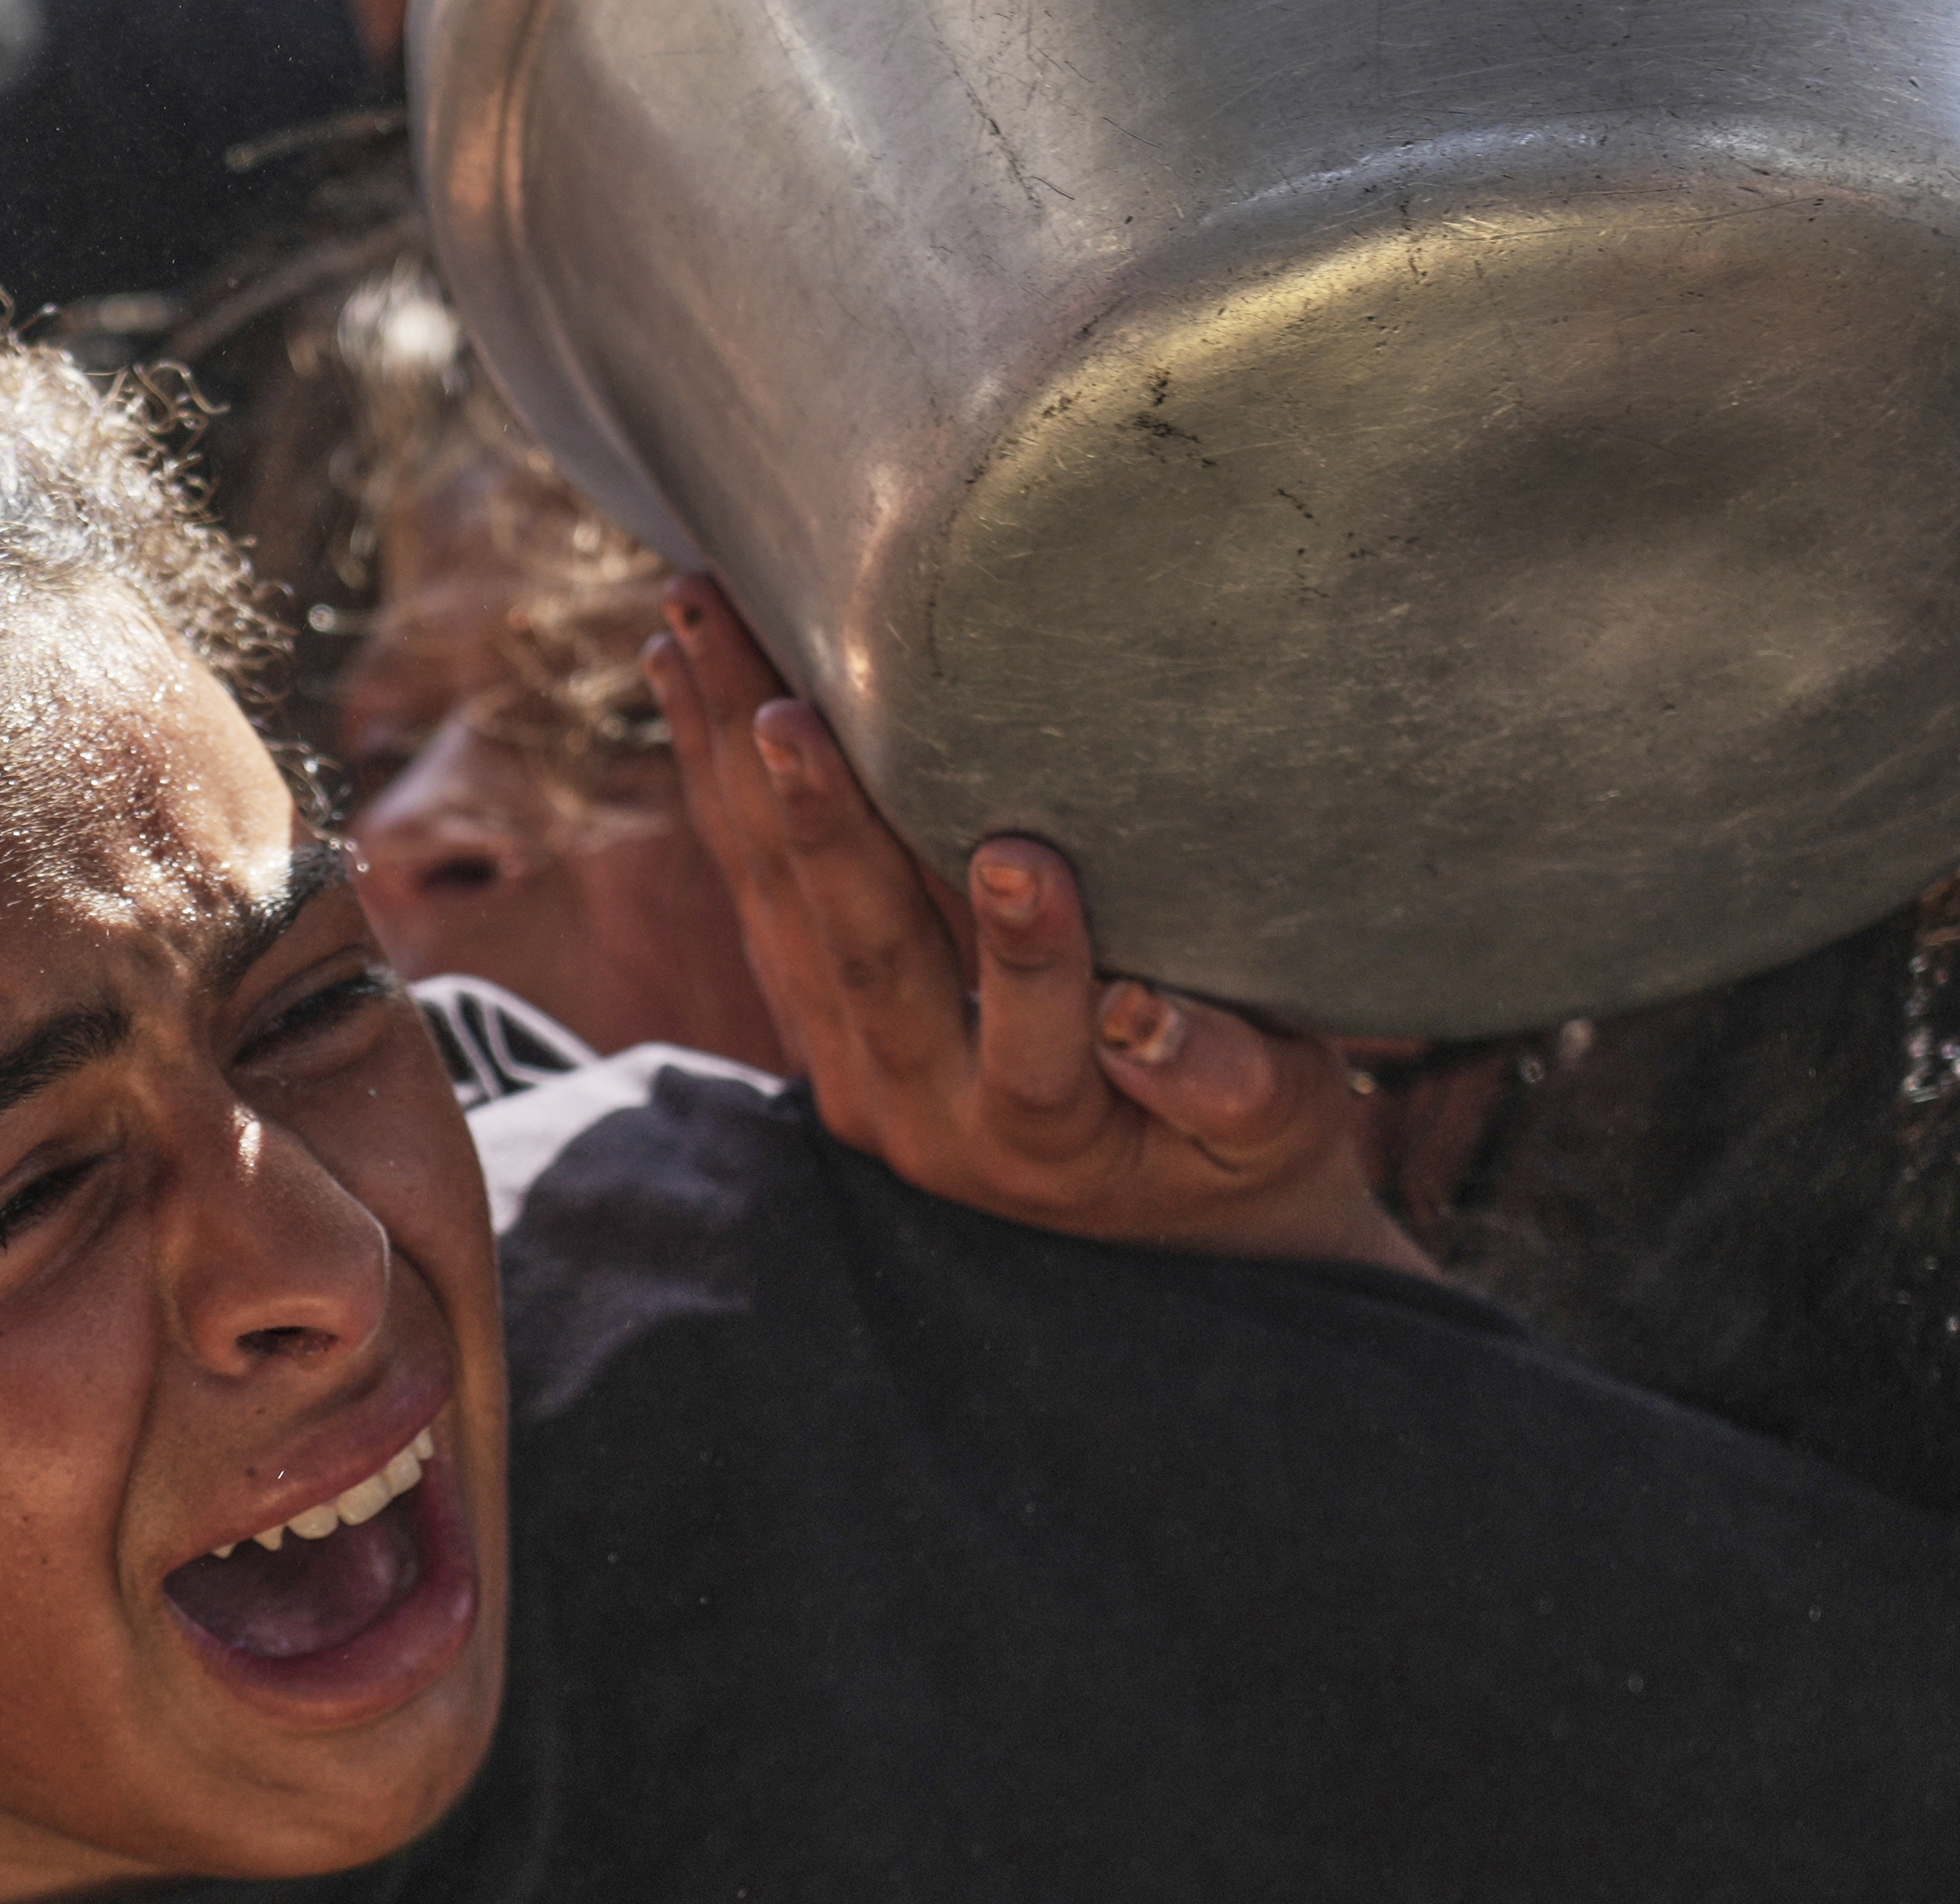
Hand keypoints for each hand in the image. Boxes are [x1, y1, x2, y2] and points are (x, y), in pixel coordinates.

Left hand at [648, 579, 1420, 1273]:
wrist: (1154, 1222)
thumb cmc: (1239, 1146)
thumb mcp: (1275, 1123)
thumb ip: (1229, 1082)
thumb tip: (1146, 1018)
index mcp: (1047, 1138)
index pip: (1032, 1049)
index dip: (1027, 959)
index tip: (1019, 856)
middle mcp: (920, 1111)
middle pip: (863, 960)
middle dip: (822, 826)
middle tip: (780, 709)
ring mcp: (848, 1068)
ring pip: (778, 908)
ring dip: (730, 765)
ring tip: (695, 626)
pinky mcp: (814, 1022)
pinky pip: (753, 891)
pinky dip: (718, 779)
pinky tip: (684, 671)